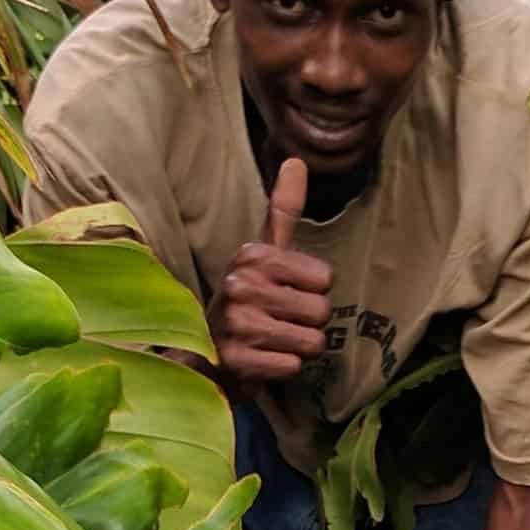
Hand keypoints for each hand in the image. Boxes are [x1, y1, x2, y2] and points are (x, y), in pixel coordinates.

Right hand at [213, 157, 332, 385]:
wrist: (203, 351)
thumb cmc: (245, 299)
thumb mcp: (262, 252)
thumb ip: (283, 209)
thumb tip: (296, 160)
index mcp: (253, 255)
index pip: (326, 279)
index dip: (313, 292)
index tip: (285, 294)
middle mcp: (241, 285)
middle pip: (322, 312)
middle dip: (309, 324)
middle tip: (279, 322)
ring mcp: (237, 323)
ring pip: (311, 342)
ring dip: (298, 348)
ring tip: (272, 341)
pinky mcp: (235, 360)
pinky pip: (292, 366)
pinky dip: (283, 368)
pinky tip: (261, 359)